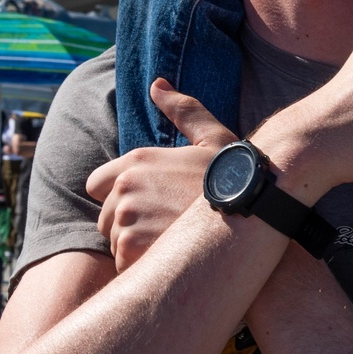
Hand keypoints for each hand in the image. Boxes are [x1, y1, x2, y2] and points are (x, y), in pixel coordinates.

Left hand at [89, 82, 235, 271]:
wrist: (255, 211)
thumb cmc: (237, 176)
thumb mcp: (214, 137)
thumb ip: (182, 110)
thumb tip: (157, 84)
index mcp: (136, 161)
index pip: (96, 185)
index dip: (118, 197)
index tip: (148, 204)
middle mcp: (125, 189)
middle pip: (106, 220)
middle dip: (130, 226)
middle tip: (167, 227)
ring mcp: (127, 221)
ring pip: (116, 245)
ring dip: (139, 249)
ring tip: (175, 244)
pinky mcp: (133, 251)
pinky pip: (126, 267)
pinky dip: (146, 269)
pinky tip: (174, 260)